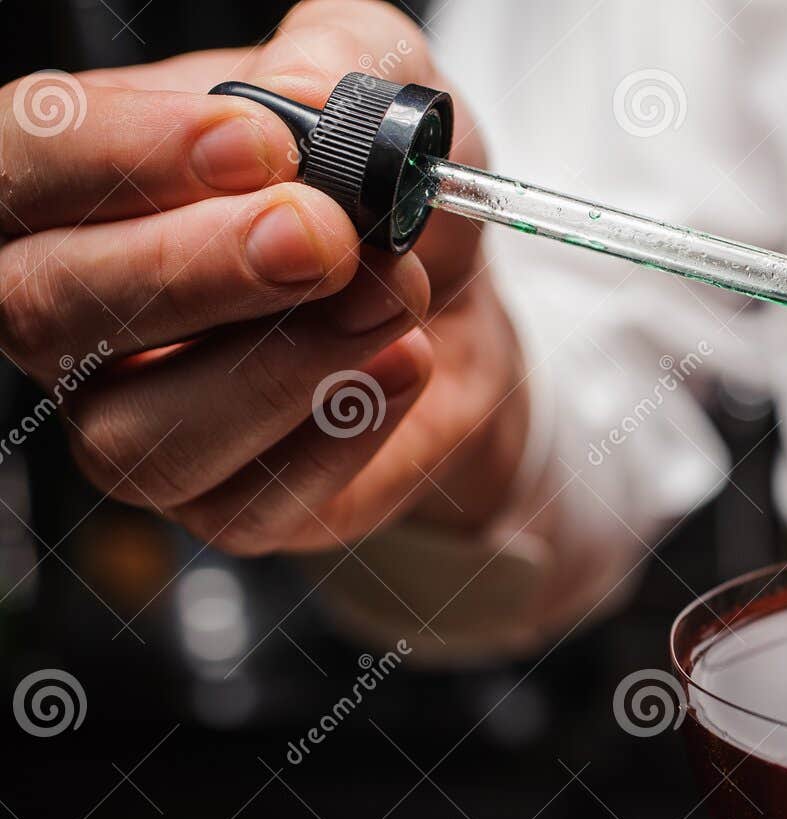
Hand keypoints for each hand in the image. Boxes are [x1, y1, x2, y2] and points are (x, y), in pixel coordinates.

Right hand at [0, 0, 528, 553]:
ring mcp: (133, 421)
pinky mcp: (223, 504)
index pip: (16, 167)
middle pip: (49, 307)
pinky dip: (338, 432)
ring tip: (393, 297)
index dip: (119, 156)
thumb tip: (302, 99)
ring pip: (139, 436)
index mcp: (70, 187)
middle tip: (324, 236)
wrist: (457, 307)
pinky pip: (246, 502)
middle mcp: (71, 313)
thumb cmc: (384, 195)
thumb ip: (338, 61)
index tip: (255, 143)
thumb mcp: (382, 82)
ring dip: (282, 364)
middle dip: (195, 269)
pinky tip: (406, 366)